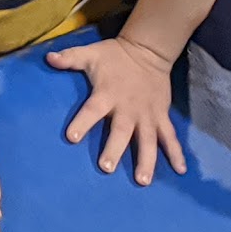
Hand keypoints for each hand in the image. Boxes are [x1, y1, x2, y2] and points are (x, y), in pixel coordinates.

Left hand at [46, 36, 187, 184]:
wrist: (149, 50)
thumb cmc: (114, 56)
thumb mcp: (90, 53)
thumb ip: (69, 58)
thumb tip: (49, 58)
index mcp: (107, 94)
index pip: (91, 110)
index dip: (82, 123)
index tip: (71, 138)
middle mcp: (128, 108)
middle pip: (121, 131)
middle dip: (114, 149)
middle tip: (106, 167)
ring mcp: (147, 114)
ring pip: (148, 140)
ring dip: (146, 160)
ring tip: (142, 181)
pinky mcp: (161, 116)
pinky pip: (170, 137)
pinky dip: (176, 153)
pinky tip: (180, 171)